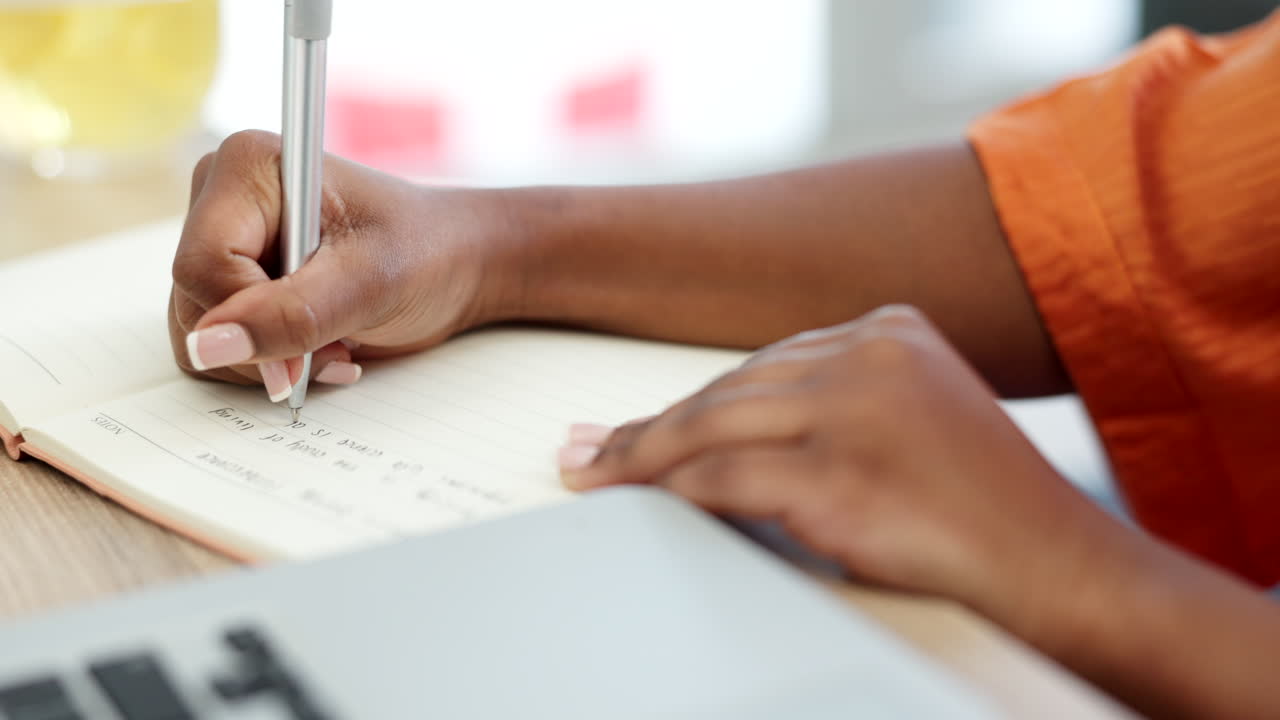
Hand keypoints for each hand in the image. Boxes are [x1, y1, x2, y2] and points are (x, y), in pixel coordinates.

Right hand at [169, 130, 516, 399]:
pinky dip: (267, 359)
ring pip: (198, 330)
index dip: (247, 321)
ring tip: (335, 344)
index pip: (202, 265)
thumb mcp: (368, 285)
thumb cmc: (425, 253)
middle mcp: (221, 197)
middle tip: (335, 344)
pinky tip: (320, 346)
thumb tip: (207, 345)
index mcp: (249, 167)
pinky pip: (215, 343)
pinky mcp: (232, 279)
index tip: (302, 353)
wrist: (453, 264)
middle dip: (266, 343)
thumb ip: (289, 315)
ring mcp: (222, 240)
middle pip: (195, 300)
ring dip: (269, 357)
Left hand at [561, 306, 1114, 620]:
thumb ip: (840, 404)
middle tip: (590, 448)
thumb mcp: (915, 421)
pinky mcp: (839, 470)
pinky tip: (634, 501)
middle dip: (651, 428)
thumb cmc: (989, 508)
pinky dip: (669, 492)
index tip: (640, 424)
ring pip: (711, 427)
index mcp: (890, 329)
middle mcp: (869, 353)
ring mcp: (853, 408)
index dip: (693, 402)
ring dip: (642, 458)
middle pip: (728, 391)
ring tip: (593, 475)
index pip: (762, 364)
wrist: (1061, 567)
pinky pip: (722, 478)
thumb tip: (738, 430)